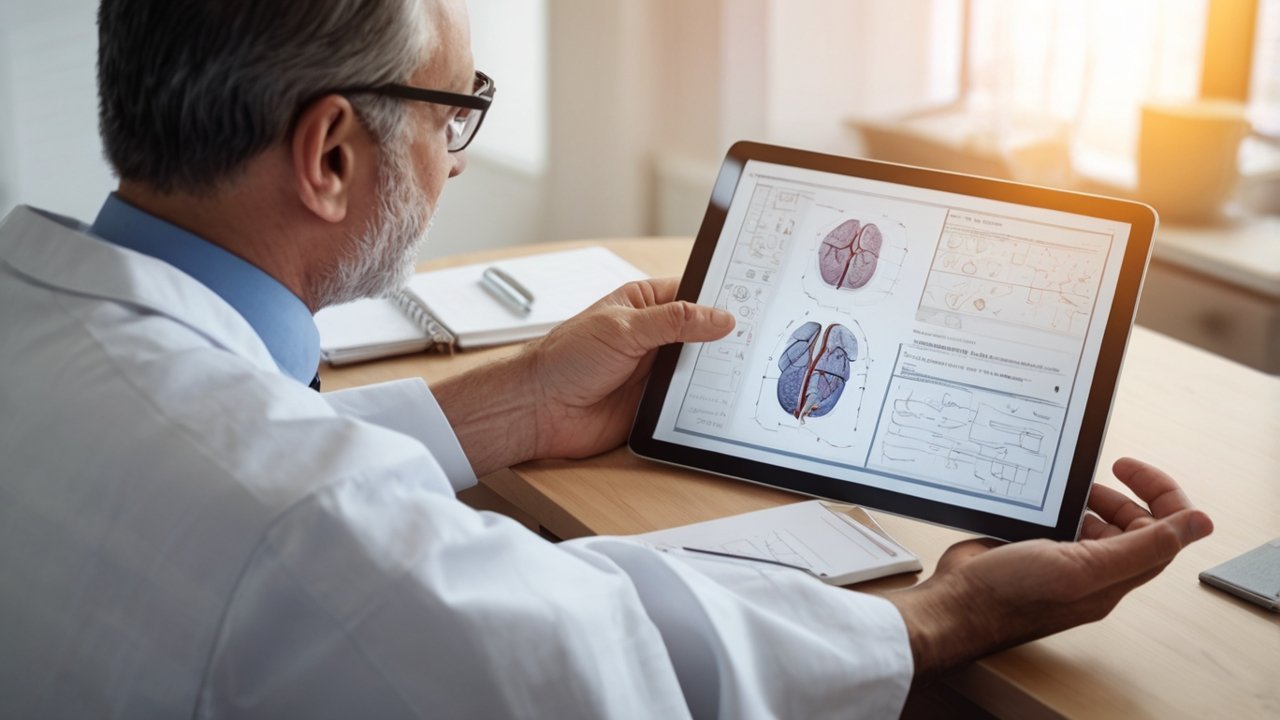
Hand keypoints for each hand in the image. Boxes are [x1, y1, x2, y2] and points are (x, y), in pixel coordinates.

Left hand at [526, 278, 733, 458]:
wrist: (540, 409)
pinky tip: (721, 401)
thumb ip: (674, 321)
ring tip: (747, 369)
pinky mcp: (655, 404)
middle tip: (758, 338)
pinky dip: (703, 403)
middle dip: (724, 338)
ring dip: (715, 373)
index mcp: (643, 304)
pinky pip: (689, 402)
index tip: (752, 301)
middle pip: (702, 334)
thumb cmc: (566, 358)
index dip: (720, 297)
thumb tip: (720, 318)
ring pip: (700, 369)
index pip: (693, 294)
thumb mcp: (624, 328)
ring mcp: (655, 371)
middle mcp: (653, 336)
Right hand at [886, 457, 1212, 680]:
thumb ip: (1143, 547)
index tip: (1132, 469)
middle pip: (1134, 525)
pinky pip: (1064, 521)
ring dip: (1094, 496)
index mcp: (1115, 575)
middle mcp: (1095, 570)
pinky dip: (1063, 503)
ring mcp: (1065, 560)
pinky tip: (1046, 495)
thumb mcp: (1084, 568)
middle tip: (1105, 469)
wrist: (957, 603)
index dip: (1162, 496)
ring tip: (1073, 484)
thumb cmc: (1013, 595)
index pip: (1165, 532)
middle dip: (1127, 493)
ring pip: (1098, 521)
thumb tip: (1200, 523)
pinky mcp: (1036, 550)